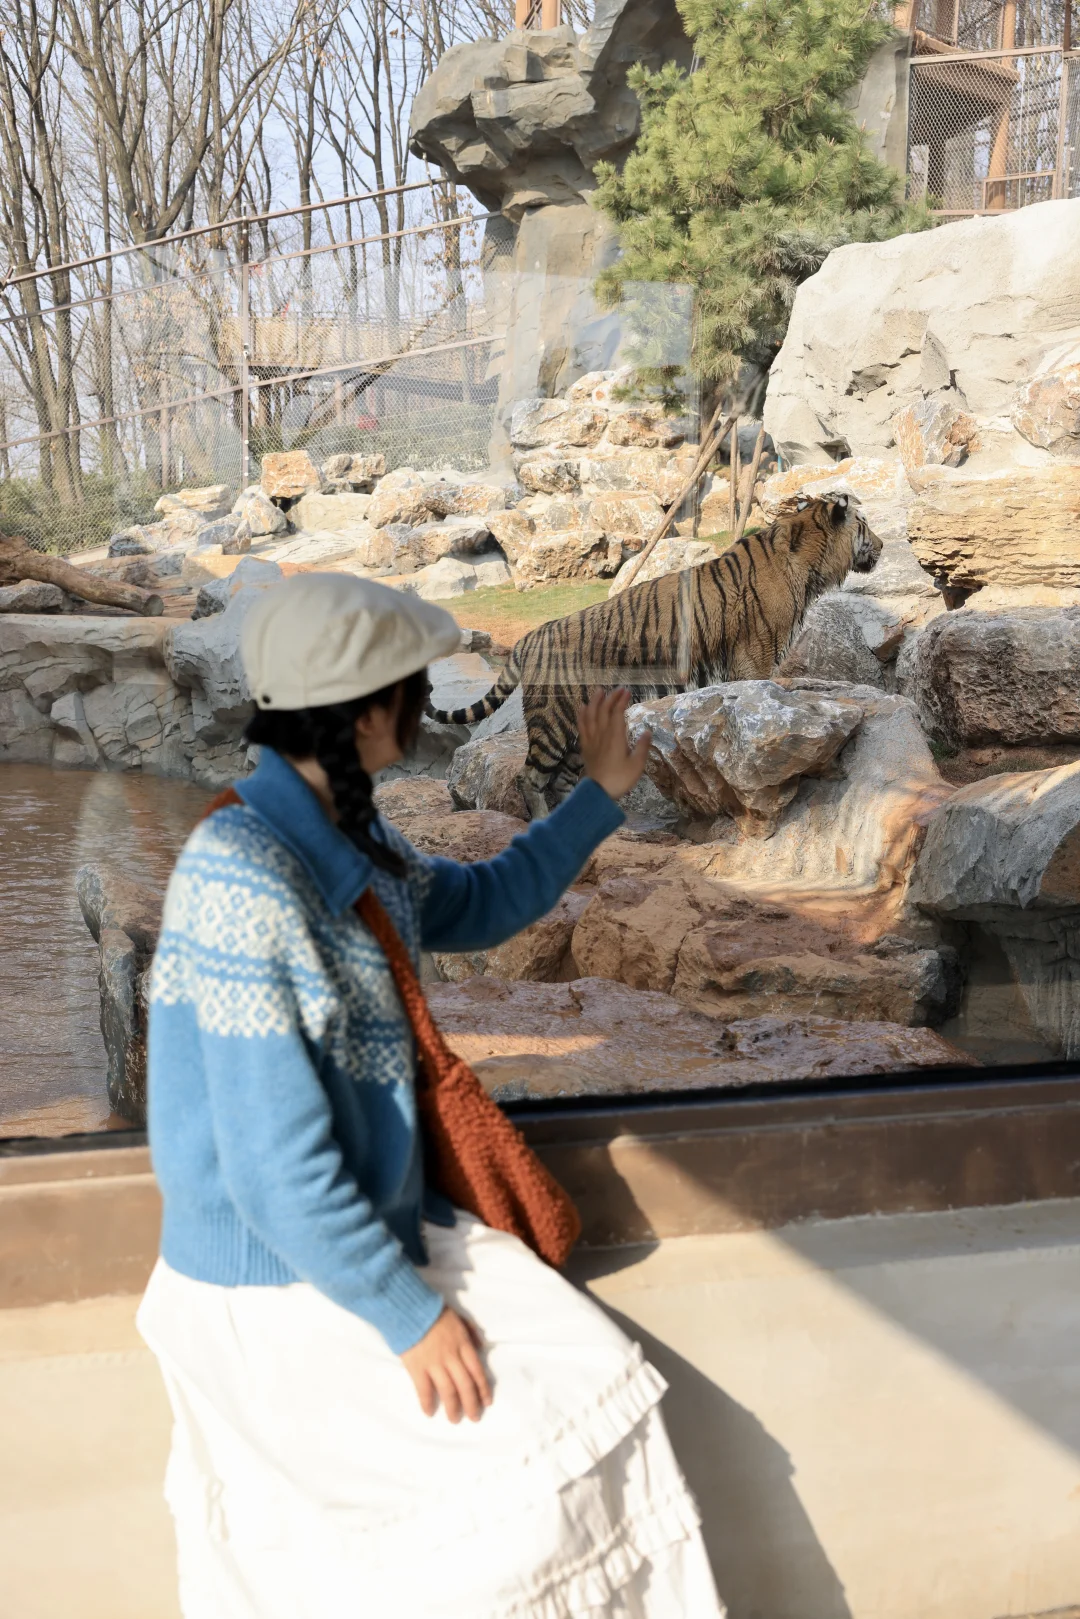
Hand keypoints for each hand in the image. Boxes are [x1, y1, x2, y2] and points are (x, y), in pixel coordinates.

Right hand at [400, 1307, 491, 1422]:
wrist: (408, 1308)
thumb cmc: (433, 1311)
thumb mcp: (458, 1317)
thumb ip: (471, 1332)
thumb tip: (482, 1347)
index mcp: (462, 1344)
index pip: (477, 1371)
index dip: (483, 1389)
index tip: (487, 1402)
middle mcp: (451, 1356)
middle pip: (465, 1385)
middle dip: (472, 1404)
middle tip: (474, 1417)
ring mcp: (434, 1363)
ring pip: (448, 1390)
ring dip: (453, 1407)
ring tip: (454, 1419)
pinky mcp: (416, 1367)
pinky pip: (424, 1390)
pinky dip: (428, 1402)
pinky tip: (429, 1412)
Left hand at [577, 687, 651, 800]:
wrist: (598, 793)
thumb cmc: (620, 779)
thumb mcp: (637, 765)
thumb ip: (642, 747)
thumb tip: (647, 732)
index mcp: (615, 737)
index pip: (617, 713)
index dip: (621, 701)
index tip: (627, 692)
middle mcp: (602, 734)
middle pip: (604, 710)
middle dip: (611, 697)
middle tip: (618, 690)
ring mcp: (591, 739)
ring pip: (590, 715)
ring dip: (595, 701)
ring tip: (599, 691)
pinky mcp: (585, 746)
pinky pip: (581, 726)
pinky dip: (581, 714)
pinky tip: (582, 707)